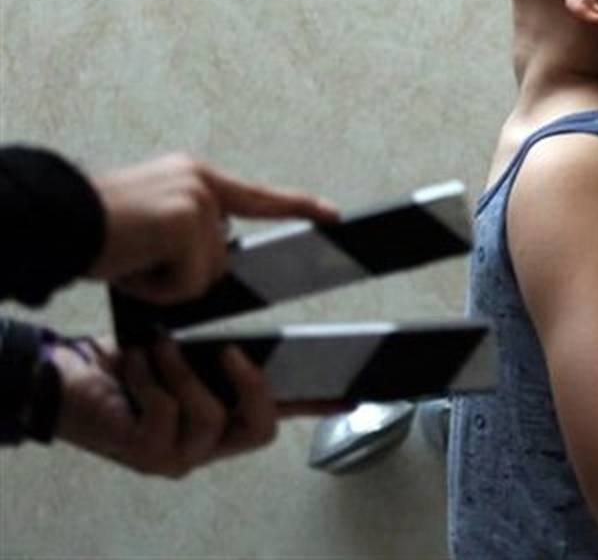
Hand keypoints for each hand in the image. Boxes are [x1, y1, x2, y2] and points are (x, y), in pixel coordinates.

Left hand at [51, 336, 337, 477]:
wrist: (64, 382)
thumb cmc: (127, 366)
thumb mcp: (184, 348)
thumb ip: (222, 346)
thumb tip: (258, 321)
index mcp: (224, 416)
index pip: (282, 411)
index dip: (321, 406)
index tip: (356, 395)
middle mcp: (208, 444)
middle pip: (261, 429)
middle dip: (249, 386)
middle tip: (231, 351)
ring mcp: (180, 455)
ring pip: (210, 417)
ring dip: (182, 373)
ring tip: (160, 347)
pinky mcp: (148, 454)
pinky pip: (166, 413)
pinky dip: (149, 379)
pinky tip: (134, 363)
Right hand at [88, 153, 337, 302]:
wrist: (50, 221)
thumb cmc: (90, 230)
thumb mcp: (151, 223)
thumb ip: (189, 233)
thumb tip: (214, 268)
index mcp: (195, 178)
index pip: (258, 197)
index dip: (298, 208)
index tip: (334, 216)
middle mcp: (202, 183)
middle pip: (222, 260)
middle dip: (184, 273)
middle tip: (139, 257)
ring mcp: (197, 201)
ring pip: (204, 276)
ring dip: (166, 282)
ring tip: (130, 259)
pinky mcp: (186, 223)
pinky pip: (187, 284)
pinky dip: (156, 288)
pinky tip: (130, 265)